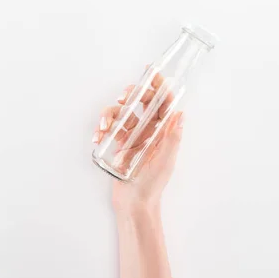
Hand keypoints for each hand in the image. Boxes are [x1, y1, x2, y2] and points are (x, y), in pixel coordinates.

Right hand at [93, 71, 183, 211]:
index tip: (151, 72)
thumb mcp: (166, 162)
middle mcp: (148, 131)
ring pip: (120, 113)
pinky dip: (101, 129)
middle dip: (132, 94)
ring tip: (104, 126)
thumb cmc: (152, 185)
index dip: (158, 86)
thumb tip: (180, 114)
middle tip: (124, 97)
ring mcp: (132, 137)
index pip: (163, 104)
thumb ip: (172, 138)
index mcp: (162, 133)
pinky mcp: (117, 144)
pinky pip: (109, 129)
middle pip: (140, 102)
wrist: (134, 204)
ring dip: (110, 114)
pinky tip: (98, 137)